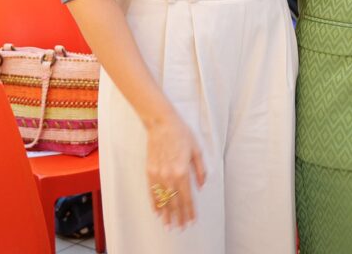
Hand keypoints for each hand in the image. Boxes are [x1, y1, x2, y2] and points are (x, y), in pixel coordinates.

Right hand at [145, 111, 206, 228]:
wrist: (161, 124)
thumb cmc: (181, 134)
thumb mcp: (197, 150)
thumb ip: (200, 170)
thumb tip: (201, 186)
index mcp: (182, 171)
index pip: (187, 197)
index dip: (190, 211)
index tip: (192, 220)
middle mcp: (169, 175)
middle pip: (174, 202)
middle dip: (178, 217)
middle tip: (181, 228)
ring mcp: (157, 174)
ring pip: (162, 199)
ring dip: (166, 214)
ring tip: (169, 225)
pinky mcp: (149, 171)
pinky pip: (152, 192)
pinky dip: (155, 203)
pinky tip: (157, 212)